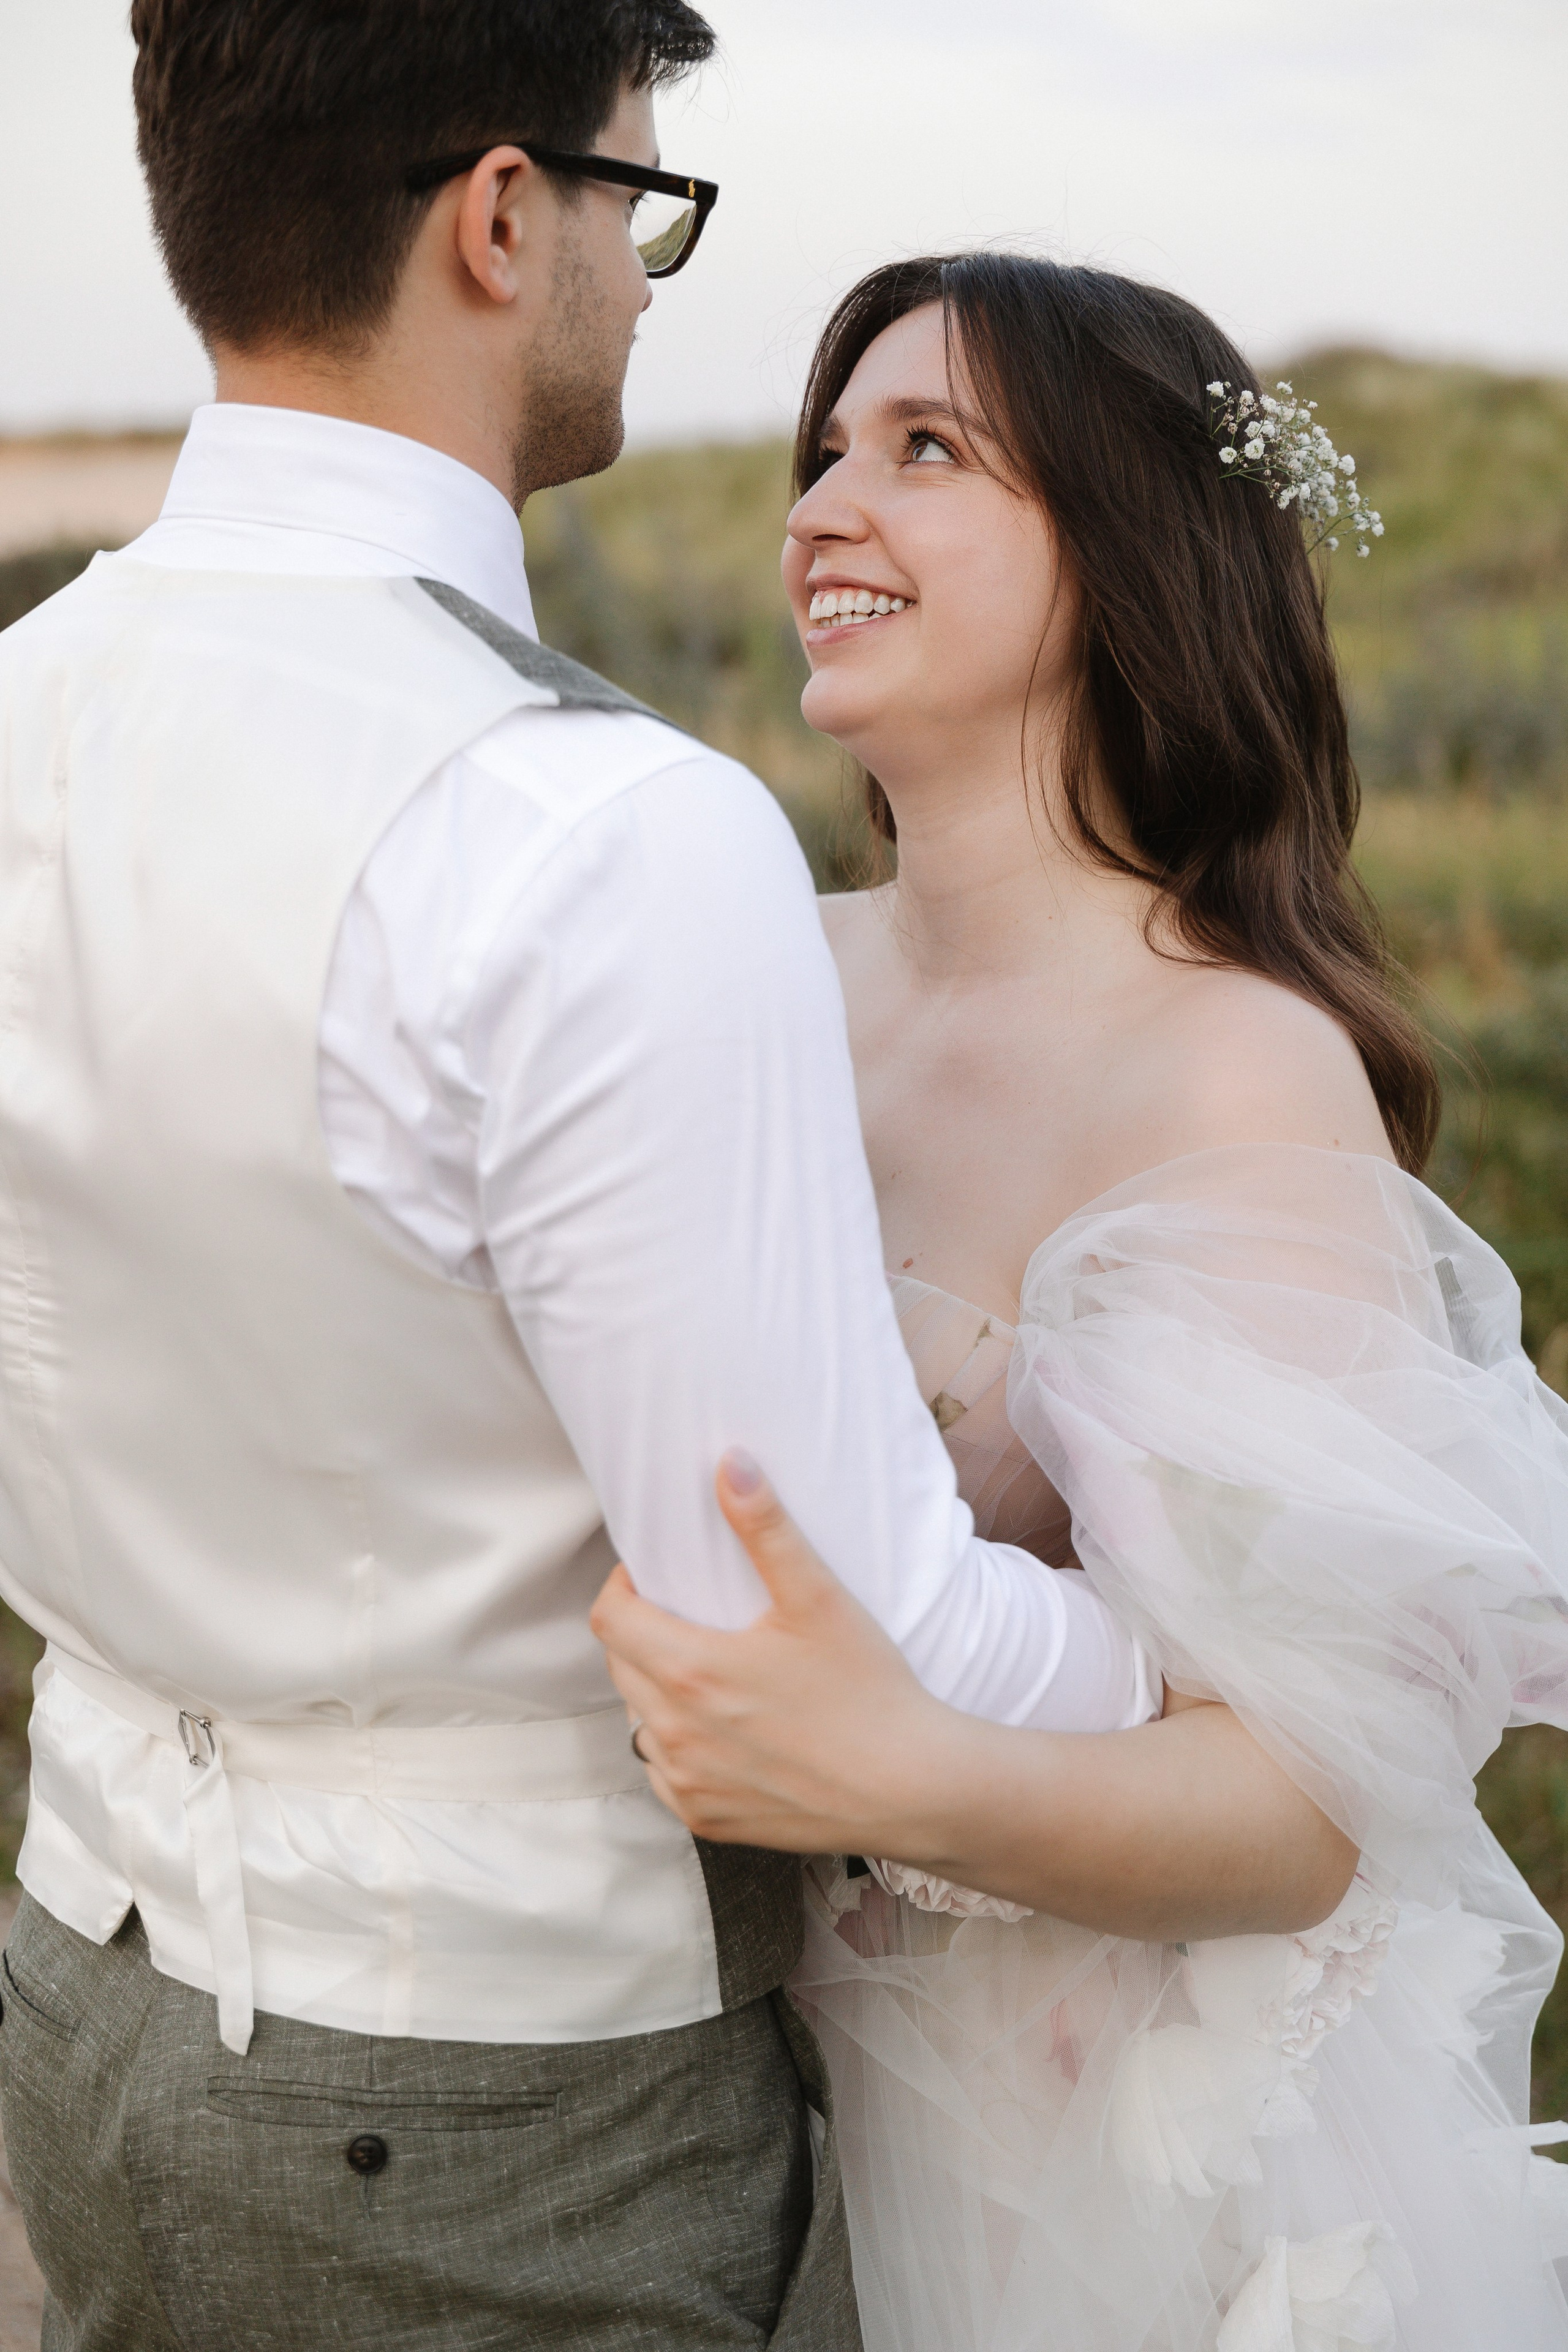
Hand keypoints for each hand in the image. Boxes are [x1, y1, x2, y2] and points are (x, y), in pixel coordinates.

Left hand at [589, 1451, 948, 1853]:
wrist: (912, 1787)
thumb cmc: (869, 1690)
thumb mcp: (818, 1598)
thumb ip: (766, 1528)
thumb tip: (730, 1463)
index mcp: (690, 1672)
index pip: (608, 1618)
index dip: (622, 1588)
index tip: (654, 1578)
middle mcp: (674, 1734)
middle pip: (620, 1667)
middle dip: (641, 1634)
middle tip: (689, 1618)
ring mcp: (687, 1783)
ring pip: (640, 1723)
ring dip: (657, 1694)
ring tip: (710, 1675)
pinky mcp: (707, 1820)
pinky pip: (664, 1775)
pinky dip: (679, 1749)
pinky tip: (724, 1732)